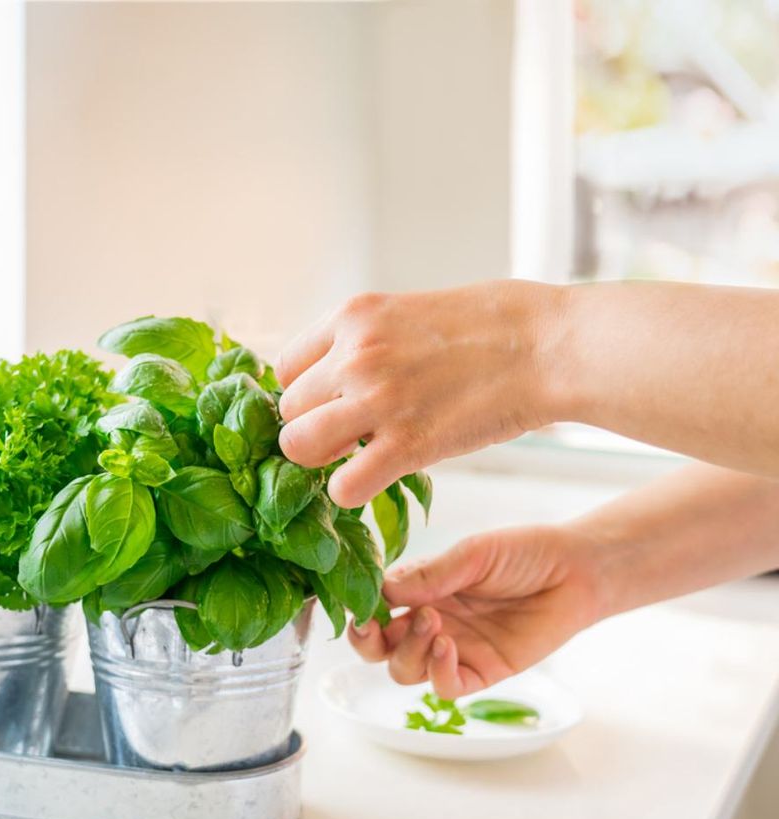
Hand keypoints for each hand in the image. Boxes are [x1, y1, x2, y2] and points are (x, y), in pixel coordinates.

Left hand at [275, 281, 563, 507]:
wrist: (549, 345)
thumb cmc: (493, 325)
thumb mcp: (410, 310)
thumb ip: (367, 340)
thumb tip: (339, 374)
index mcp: (353, 316)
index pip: (285, 368)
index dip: (307, 394)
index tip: (332, 405)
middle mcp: (354, 355)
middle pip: (289, 411)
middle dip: (313, 428)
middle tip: (349, 436)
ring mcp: (377, 400)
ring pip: (298, 447)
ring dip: (322, 461)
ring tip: (355, 458)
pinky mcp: (407, 445)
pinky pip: (343, 487)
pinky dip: (352, 492)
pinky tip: (376, 480)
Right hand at [348, 525, 613, 698]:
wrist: (576, 572)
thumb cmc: (524, 554)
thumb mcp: (472, 554)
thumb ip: (429, 574)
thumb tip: (382, 588)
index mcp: (420, 590)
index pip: (374, 607)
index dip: (360, 608)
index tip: (358, 602)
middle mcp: (430, 622)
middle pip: (379, 648)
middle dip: (367, 641)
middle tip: (373, 625)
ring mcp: (454, 649)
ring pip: (405, 670)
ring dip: (407, 650)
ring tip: (432, 622)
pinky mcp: (482, 672)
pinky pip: (445, 687)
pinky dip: (437, 672)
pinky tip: (447, 646)